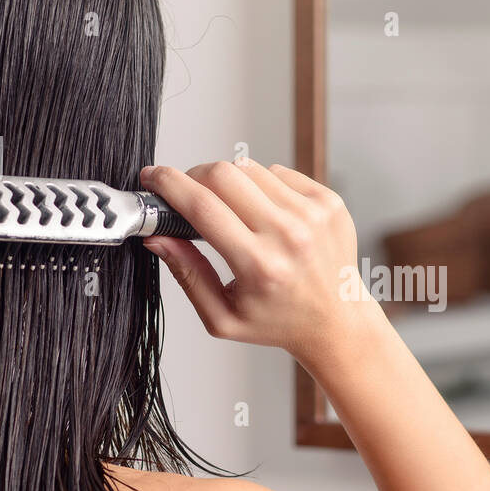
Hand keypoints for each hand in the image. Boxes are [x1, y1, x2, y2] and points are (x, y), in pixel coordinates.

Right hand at [138, 158, 376, 362]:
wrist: (337, 322)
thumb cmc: (279, 322)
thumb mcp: (222, 317)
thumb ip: (187, 275)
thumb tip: (156, 236)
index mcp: (259, 265)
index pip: (202, 206)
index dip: (168, 184)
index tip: (152, 177)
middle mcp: (289, 235)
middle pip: (223, 174)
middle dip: (194, 177)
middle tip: (189, 194)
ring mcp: (313, 214)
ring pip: (250, 168)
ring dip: (229, 182)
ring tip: (232, 211)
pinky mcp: (329, 202)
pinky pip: (278, 172)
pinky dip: (261, 185)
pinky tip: (264, 213)